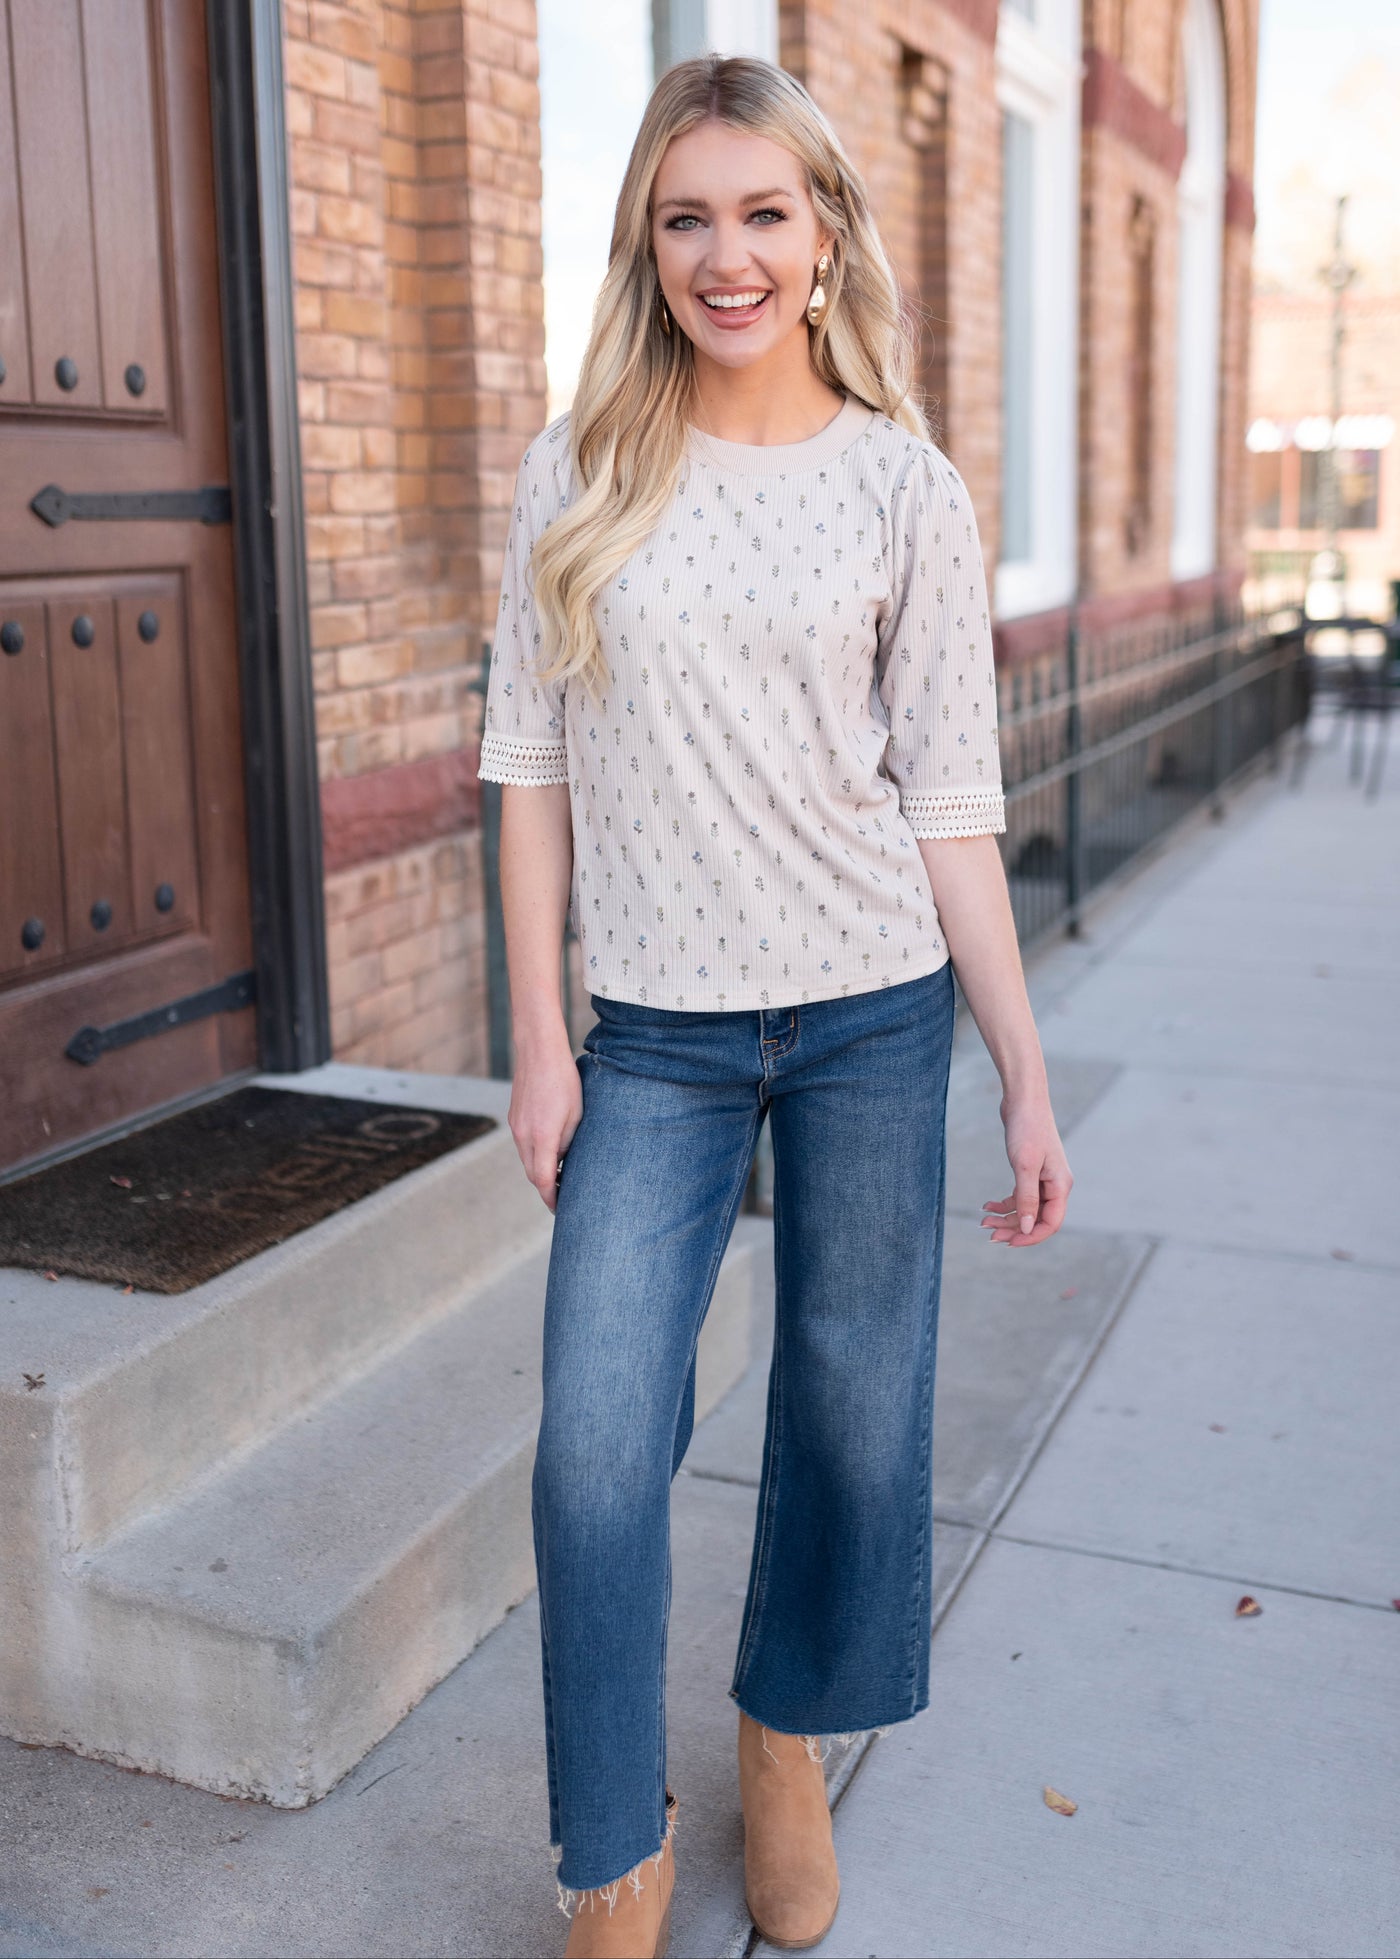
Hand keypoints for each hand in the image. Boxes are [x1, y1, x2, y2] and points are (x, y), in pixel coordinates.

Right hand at [508, 1021, 583, 1212]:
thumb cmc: (564, 1081)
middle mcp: (523, 1135)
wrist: (538, 1051)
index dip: (551, 1198)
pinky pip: (523, 1144)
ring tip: (560, 1174)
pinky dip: (535, 1153)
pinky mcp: (514, 1118)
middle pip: (531, 1173)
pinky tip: (550, 1150)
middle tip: (563, 1195)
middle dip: (546, 1187)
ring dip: (540, 1169)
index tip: (561, 1208)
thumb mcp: (576, 1115)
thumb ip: (568, 1143)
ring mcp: (515, 1126)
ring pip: (526, 1159)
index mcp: (542, 1136)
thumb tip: (562, 1161)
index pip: (542, 1179)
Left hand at [980, 1092, 1072, 1246]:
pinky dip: (1004, 1203)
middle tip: (989, 1235)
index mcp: (1060, 1186)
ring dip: (1006, 1218)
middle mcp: (1055, 1185)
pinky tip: (988, 1206)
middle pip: (1037, 1219)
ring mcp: (1043, 1178)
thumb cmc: (1027, 1129)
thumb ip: (1027, 1199)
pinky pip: (1020, 1196)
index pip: (1050, 1223)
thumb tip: (1027, 1228)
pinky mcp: (1030, 1171)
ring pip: (1026, 1209)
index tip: (1008, 1242)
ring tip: (983, 1222)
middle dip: (1014, 1229)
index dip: (1031, 1237)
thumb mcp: (1024, 1166)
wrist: (1023, 1100)